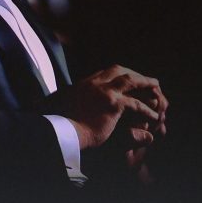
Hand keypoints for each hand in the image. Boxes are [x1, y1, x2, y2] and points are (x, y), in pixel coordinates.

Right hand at [47, 65, 164, 149]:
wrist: (58, 132)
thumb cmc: (54, 125)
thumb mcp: (56, 108)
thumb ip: (59, 103)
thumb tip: (43, 105)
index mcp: (82, 84)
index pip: (104, 72)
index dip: (118, 76)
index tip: (127, 80)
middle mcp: (94, 83)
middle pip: (119, 70)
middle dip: (134, 74)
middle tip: (146, 81)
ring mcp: (104, 92)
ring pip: (131, 81)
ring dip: (145, 85)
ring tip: (157, 92)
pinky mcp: (112, 104)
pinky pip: (135, 104)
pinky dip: (146, 110)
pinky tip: (154, 116)